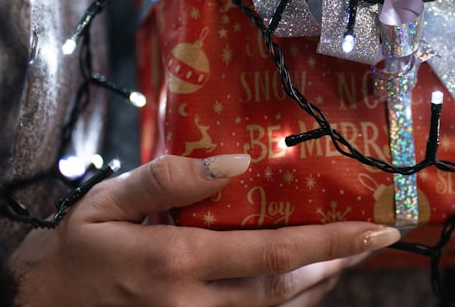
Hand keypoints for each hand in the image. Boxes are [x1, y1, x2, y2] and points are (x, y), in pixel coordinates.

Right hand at [9, 154, 400, 306]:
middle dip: (339, 262)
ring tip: (351, 252)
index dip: (331, 241)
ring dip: (320, 285)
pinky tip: (305, 282)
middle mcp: (193, 305)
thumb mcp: (108, 201)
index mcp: (175, 262)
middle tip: (377, 235)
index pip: (273, 253)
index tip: (376, 227)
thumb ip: (170, 178)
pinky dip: (288, 306)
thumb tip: (237, 161)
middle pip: (287, 289)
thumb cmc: (78, 251)